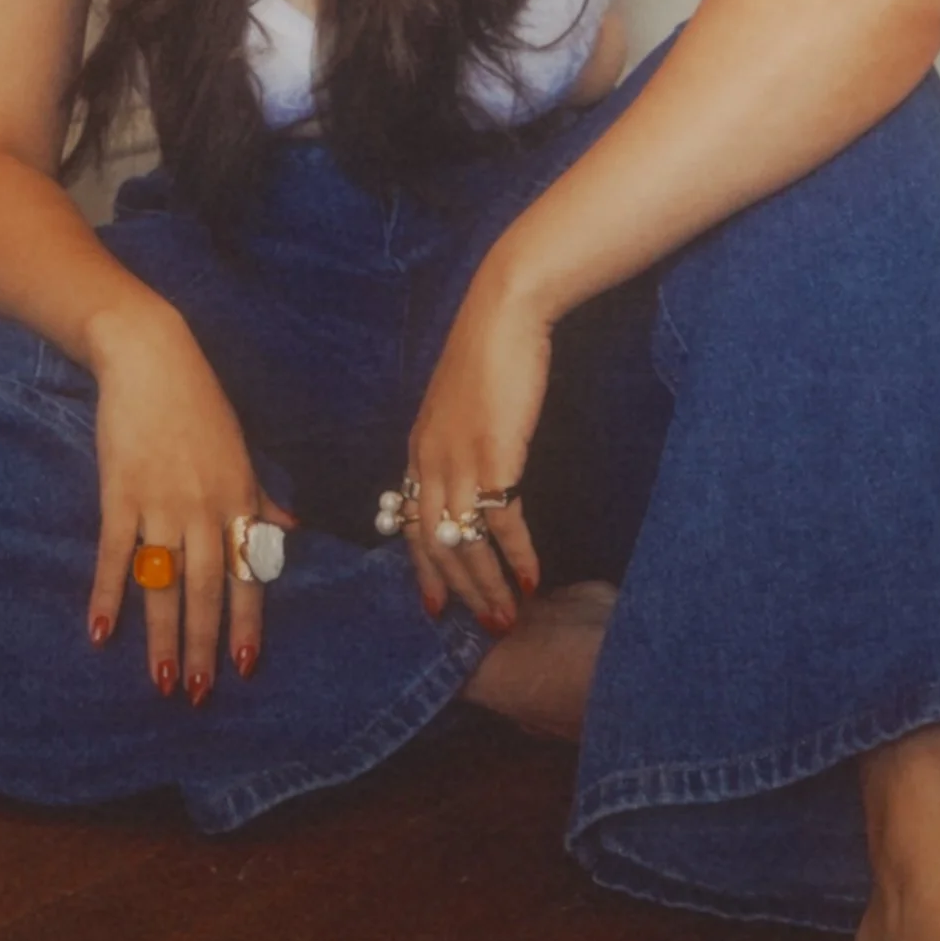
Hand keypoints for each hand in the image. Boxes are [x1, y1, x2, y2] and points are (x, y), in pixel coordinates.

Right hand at [86, 301, 291, 703]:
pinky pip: (116, 553)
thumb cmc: (200, 402)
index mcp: (239, 498)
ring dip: (162, 635)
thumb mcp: (241, 450)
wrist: (153, 357)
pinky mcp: (121, 491)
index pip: (249, 572)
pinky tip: (100, 632)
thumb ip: (260, 497)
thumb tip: (291, 528)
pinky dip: (108, 593)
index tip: (247, 667)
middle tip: (200, 693)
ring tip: (162, 680)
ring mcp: (163, 502)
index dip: (248, 622)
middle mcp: (207, 507)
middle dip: (206, 643)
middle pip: (208, 588)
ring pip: (166, 582)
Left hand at [401, 261, 552, 631]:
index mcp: (417, 449)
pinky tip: (531, 577)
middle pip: (434, 543)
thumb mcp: (459, 406)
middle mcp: (428, 460)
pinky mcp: (492, 455)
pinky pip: (501, 520)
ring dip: (486, 585)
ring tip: (507, 616)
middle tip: (481, 626)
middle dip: (458, 590)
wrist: (504, 314)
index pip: (408, 524)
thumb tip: (472, 481)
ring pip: (463, 541)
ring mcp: (457, 459)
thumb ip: (456, 444)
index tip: (434, 605)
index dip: (423, 568)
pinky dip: (515, 554)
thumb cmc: (488, 354)